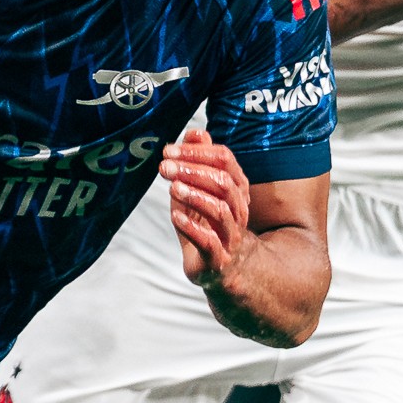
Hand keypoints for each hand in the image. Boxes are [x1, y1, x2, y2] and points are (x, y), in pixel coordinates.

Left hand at [161, 130, 253, 291]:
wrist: (222, 270)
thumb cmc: (207, 225)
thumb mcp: (199, 191)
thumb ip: (198, 162)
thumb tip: (196, 132)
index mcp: (236, 189)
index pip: (225, 160)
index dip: (198, 152)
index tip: (170, 150)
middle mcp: (238, 210)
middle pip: (223, 182)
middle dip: (192, 170)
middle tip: (165, 167)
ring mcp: (230, 235)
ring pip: (220, 209)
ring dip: (194, 195)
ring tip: (171, 188)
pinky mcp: (218, 259)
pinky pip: (209, 241)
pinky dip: (191, 227)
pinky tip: (175, 217)